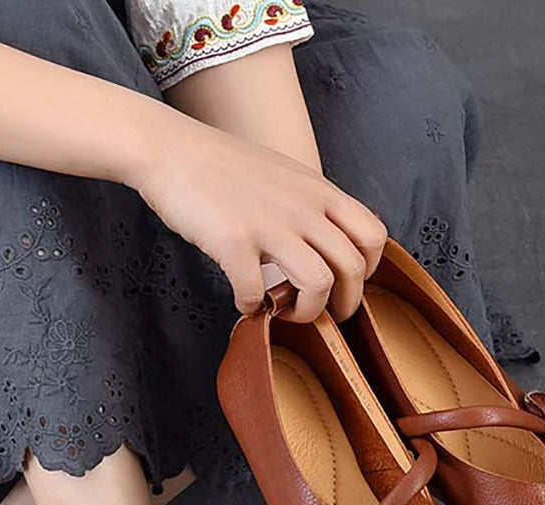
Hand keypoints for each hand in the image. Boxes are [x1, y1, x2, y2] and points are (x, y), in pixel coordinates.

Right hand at [135, 120, 386, 322]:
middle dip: (342, 305)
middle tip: (318, 314)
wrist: (171, 150)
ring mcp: (269, 224)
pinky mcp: (233, 241)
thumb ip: (309, 207)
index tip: (343, 284)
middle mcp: (302, 207)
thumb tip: (322, 246)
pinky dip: (251, 307)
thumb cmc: (223, 167)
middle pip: (353, 269)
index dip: (367, 271)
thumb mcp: (284, 176)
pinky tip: (243, 302)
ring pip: (318, 283)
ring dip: (304, 313)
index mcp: (318, 192)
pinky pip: (256, 291)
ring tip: (283, 313)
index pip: (373, 236)